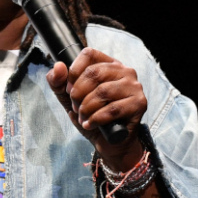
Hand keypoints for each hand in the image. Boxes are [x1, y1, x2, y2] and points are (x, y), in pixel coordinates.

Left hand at [45, 47, 147, 171]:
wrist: (111, 143)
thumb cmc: (93, 116)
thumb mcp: (69, 98)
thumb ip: (58, 82)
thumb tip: (58, 67)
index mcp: (110, 65)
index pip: (89, 54)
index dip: (74, 71)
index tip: (69, 89)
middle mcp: (125, 71)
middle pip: (94, 72)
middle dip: (78, 93)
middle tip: (76, 107)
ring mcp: (134, 87)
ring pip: (103, 91)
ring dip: (86, 108)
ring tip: (84, 117)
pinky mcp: (139, 104)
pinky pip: (112, 109)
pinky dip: (96, 119)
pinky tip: (91, 124)